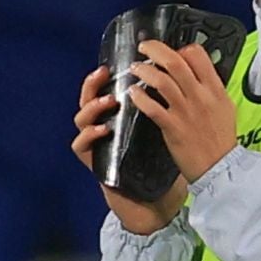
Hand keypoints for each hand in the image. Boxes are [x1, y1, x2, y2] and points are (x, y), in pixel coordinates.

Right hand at [70, 60, 169, 230]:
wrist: (150, 198)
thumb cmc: (155, 162)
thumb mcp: (161, 128)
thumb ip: (161, 106)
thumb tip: (180, 78)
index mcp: (116, 115)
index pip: (105, 89)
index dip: (105, 75)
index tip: (114, 62)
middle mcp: (100, 125)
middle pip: (87, 97)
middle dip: (92, 84)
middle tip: (103, 74)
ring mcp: (93, 143)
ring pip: (80, 119)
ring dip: (91, 108)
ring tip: (109, 102)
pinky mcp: (91, 160)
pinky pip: (80, 145)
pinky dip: (88, 135)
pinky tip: (104, 130)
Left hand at [129, 37, 234, 185]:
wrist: (220, 167)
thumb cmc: (221, 139)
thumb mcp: (225, 106)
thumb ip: (211, 88)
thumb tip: (197, 72)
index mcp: (215, 89)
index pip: (198, 54)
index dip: (181, 48)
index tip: (172, 52)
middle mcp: (200, 96)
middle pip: (175, 62)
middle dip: (155, 49)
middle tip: (144, 47)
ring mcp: (185, 111)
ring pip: (161, 81)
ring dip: (144, 71)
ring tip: (135, 69)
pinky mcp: (172, 127)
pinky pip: (152, 107)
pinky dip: (139, 97)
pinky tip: (132, 93)